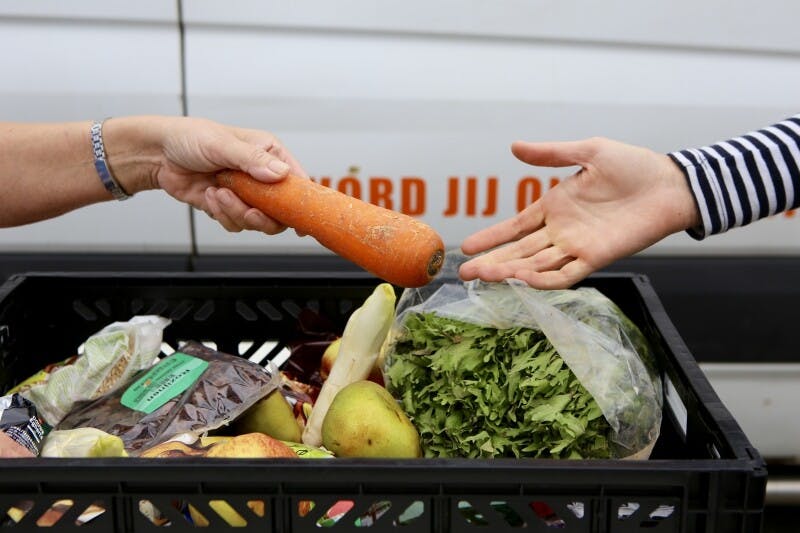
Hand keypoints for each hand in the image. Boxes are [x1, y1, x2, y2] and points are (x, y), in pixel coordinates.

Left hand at [131, 116, 306, 233]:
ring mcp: (245, 194)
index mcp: (269, 155)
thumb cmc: (190, 138)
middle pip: (281, 210)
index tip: (301, 216)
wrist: (158, 154)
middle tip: (251, 212)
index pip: (297, 180)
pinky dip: (222, 214)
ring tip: (219, 193)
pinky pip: (235, 223)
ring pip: (257, 220)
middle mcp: (261, 176)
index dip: (303, 200)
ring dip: (236, 212)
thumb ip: (252, 160)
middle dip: (265, 215)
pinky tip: (210, 195)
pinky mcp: (228, 207)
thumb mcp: (222, 144)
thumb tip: (280, 173)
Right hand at [459, 137, 699, 288]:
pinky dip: (545, 279)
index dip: (491, 237)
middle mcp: (561, 231)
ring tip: (485, 276)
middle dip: (492, 261)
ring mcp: (577, 246)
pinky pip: (566, 274)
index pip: (515, 227)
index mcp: (555, 206)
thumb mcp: (588, 151)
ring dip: (510, 272)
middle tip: (464, 272)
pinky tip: (523, 279)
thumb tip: (513, 147)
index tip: (466, 247)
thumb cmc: (633, 165)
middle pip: (519, 251)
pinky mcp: (597, 257)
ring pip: (536, 265)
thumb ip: (551, 155)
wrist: (670, 184)